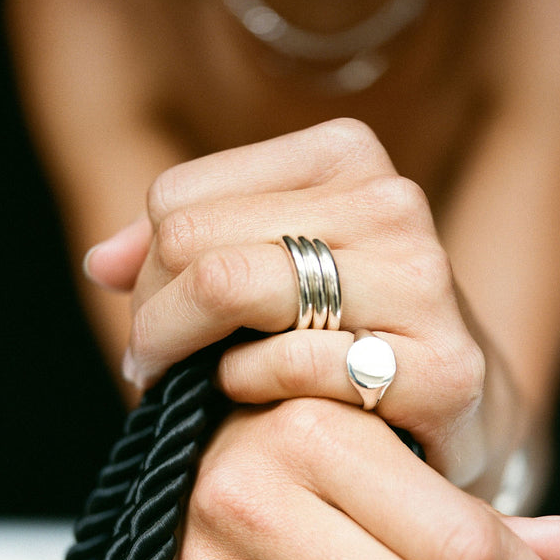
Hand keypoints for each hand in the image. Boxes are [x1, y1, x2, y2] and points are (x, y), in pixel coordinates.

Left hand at [86, 118, 500, 486]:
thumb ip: (185, 253)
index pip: (177, 198)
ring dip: (183, 355)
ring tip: (183, 386)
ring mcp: (423, 282)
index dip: (148, 273)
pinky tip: (244, 399)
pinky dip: (246, 386)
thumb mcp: (269, 268)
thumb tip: (101, 263)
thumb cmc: (348, 333)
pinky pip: (293, 363)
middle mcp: (390, 204)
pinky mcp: (442, 368)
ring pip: (233, 286)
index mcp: (346, 156)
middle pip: (194, 240)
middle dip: (153, 317)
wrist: (458, 402)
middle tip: (155, 364)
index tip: (157, 323)